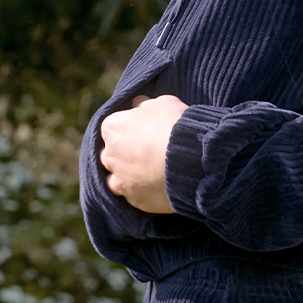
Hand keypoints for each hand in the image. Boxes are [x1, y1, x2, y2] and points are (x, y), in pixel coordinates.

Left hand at [99, 93, 188, 213]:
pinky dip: (142, 193)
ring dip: (128, 176)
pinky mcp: (135, 200)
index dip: (129, 129)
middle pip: (111, 155)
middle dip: (125, 154)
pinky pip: (134, 197)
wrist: (192, 158)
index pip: (113, 128)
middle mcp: (109, 155)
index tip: (144, 132)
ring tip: (150, 174)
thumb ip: (145, 105)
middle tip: (148, 153)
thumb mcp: (163, 103)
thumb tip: (138, 104)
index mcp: (112, 128)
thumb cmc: (175, 125)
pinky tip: (157, 187)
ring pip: (116, 180)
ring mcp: (120, 180)